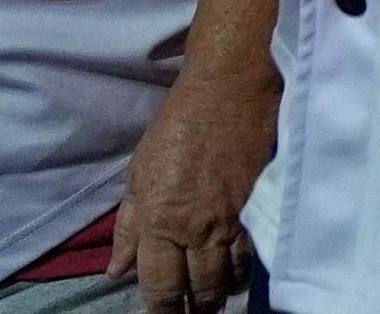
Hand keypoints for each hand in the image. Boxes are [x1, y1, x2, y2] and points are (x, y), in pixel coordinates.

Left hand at [109, 63, 275, 310]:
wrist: (232, 88)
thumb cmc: (179, 125)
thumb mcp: (139, 174)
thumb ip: (129, 227)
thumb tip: (117, 271)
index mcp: (161, 222)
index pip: (160, 287)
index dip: (163, 311)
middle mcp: (198, 230)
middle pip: (200, 290)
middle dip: (196, 309)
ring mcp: (235, 220)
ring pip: (231, 277)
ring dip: (222, 292)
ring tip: (216, 297)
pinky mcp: (262, 206)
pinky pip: (255, 253)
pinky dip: (247, 268)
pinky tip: (241, 270)